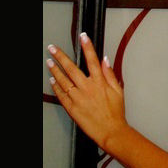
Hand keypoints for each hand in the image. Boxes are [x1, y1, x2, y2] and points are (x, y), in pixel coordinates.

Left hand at [46, 33, 127, 151]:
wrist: (110, 131)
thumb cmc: (115, 112)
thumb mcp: (118, 90)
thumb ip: (110, 74)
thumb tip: (105, 60)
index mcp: (100, 82)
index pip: (92, 60)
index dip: (87, 47)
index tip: (83, 37)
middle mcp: (87, 88)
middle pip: (72, 68)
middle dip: (61, 56)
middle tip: (52, 48)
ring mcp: (78, 98)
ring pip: (63, 80)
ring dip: (55, 69)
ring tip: (49, 61)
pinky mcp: (72, 108)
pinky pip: (61, 95)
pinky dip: (56, 87)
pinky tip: (52, 80)